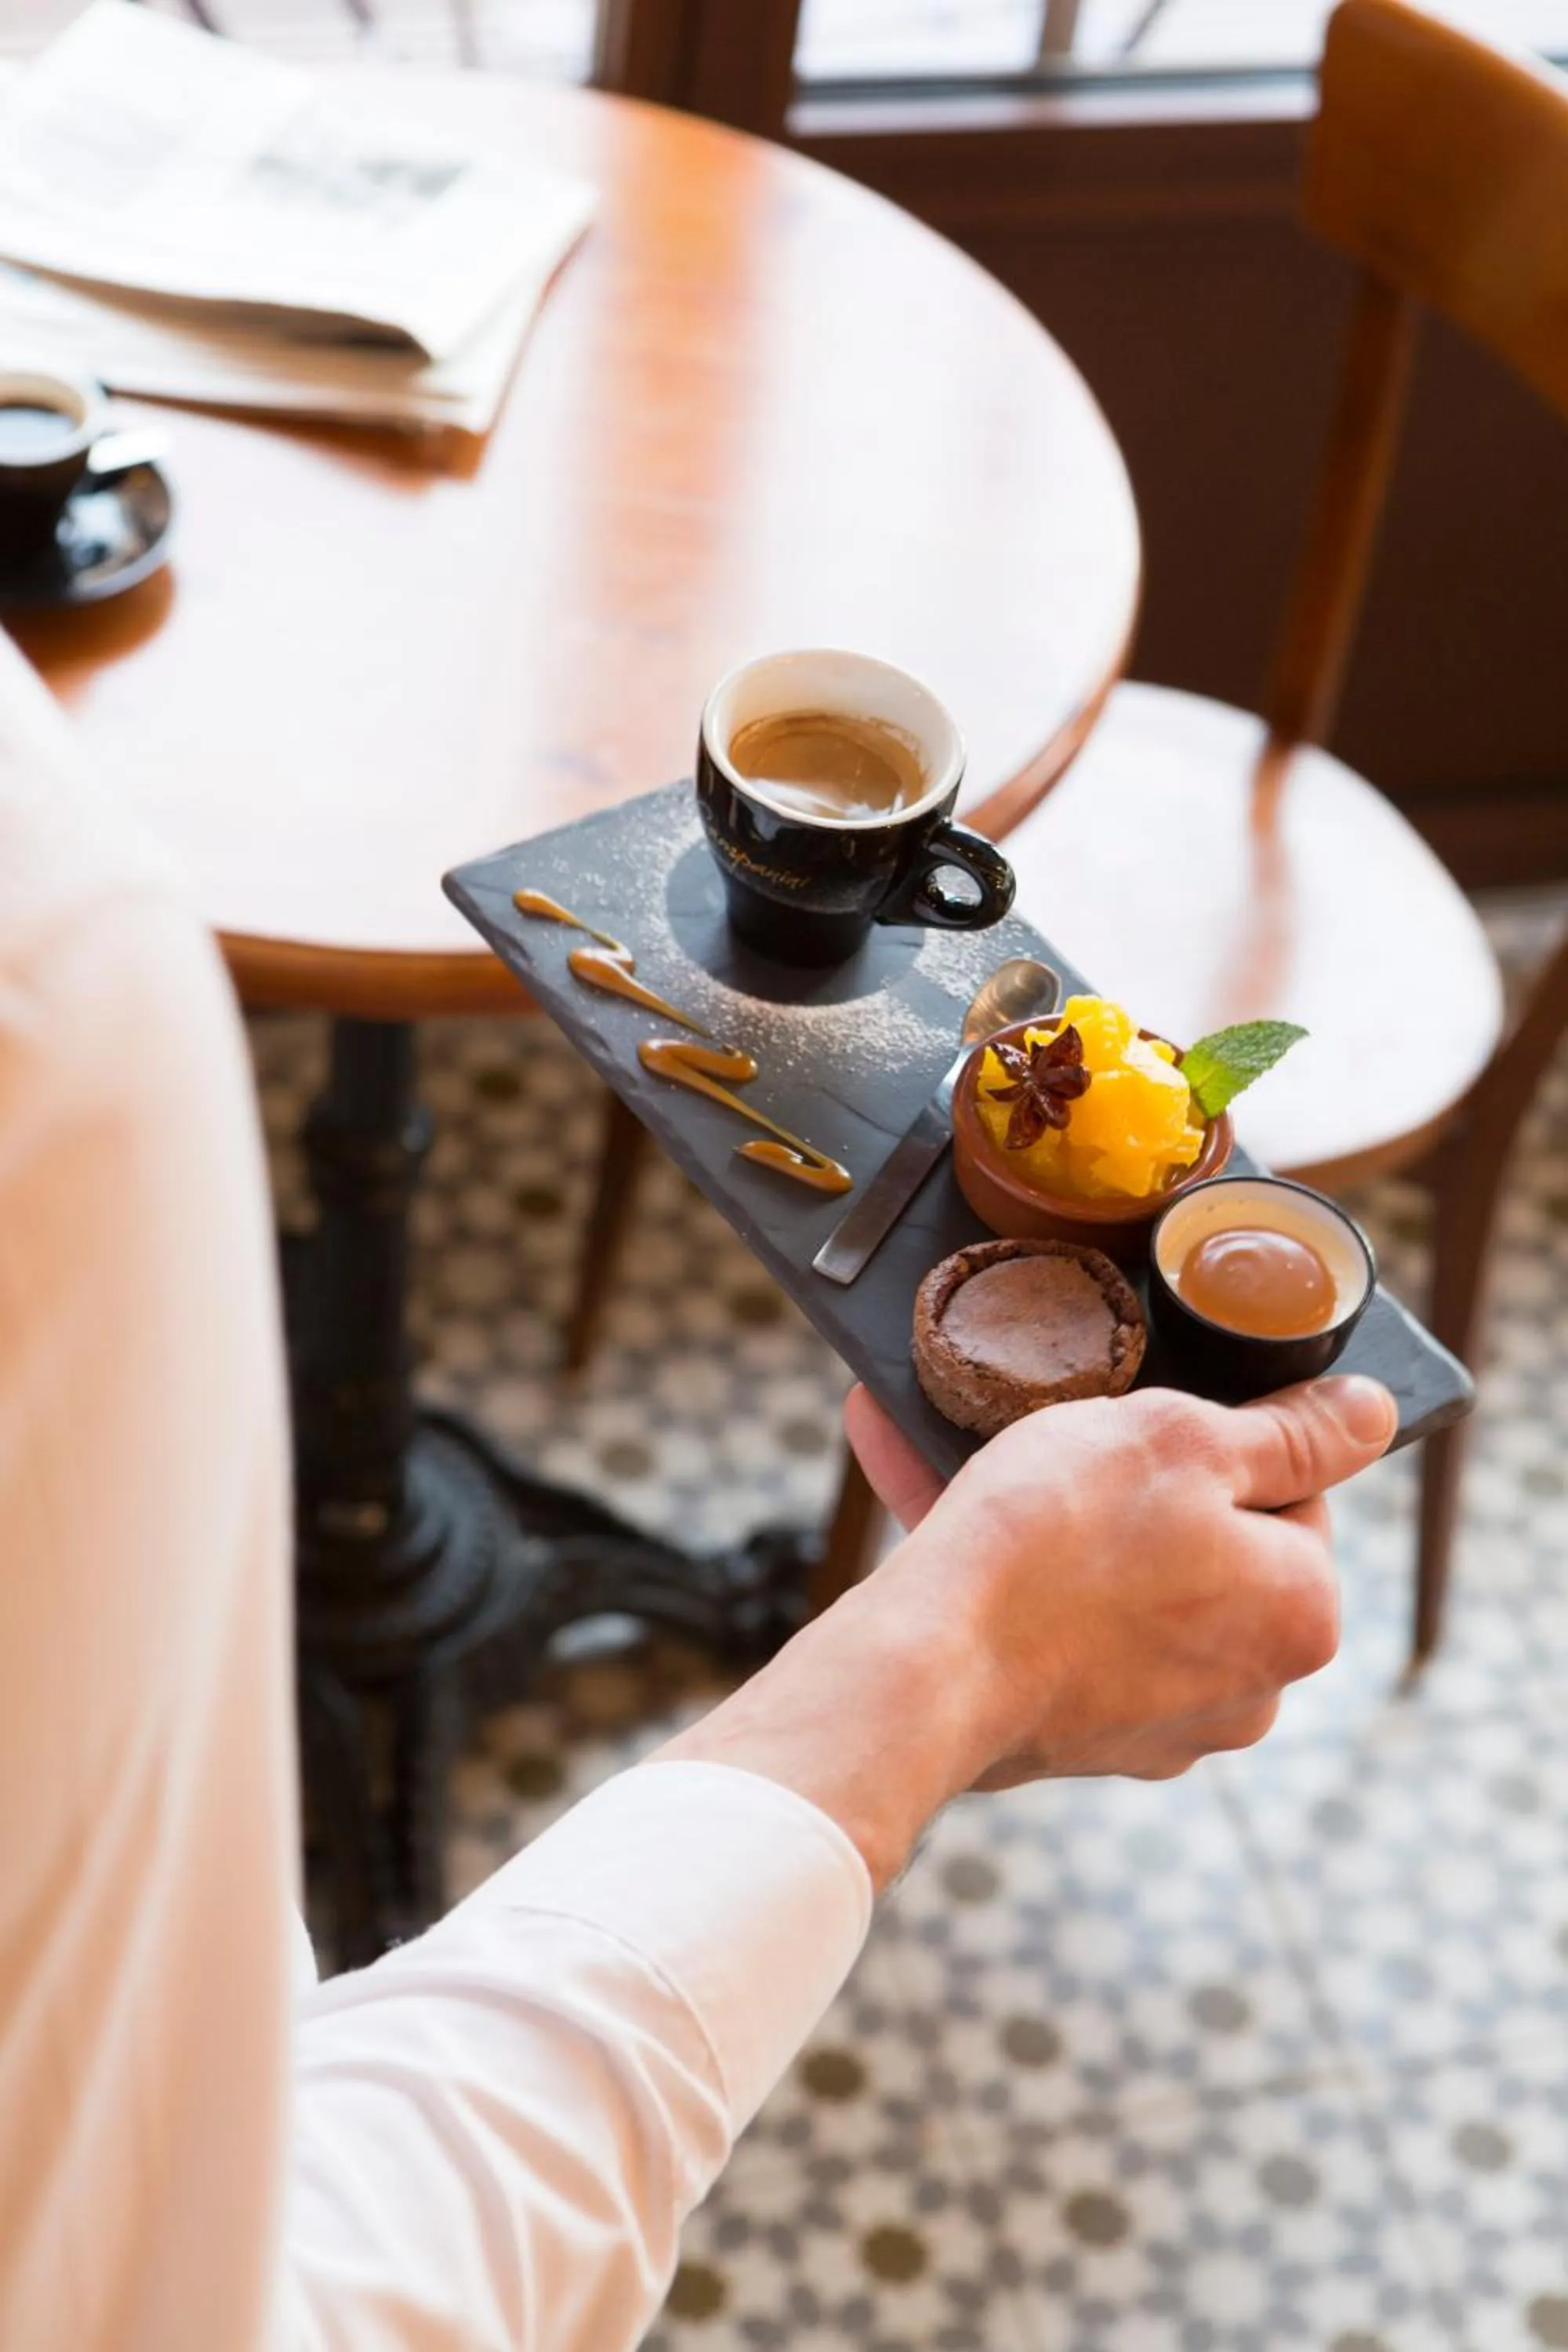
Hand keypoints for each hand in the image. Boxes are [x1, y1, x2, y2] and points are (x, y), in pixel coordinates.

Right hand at [847, 1375, 1395, 1790]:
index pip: (1294, 1494)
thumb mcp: (1181, 1440)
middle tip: (1068, 1443)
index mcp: (1304, 1612)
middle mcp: (1253, 1688)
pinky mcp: (1083, 1737)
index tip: (1148, 1428)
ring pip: (1130, 1587)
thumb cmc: (1056, 1539)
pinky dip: (1026, 1581)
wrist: (928, 1666)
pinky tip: (953, 1524)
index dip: (1219, 1444)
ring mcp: (1164, 1723)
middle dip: (1142, 1490)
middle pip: (1212, 1546)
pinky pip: (1068, 1633)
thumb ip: (1292, 1431)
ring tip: (988, 1466)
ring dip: (1069, 1528)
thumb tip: (1373, 1415)